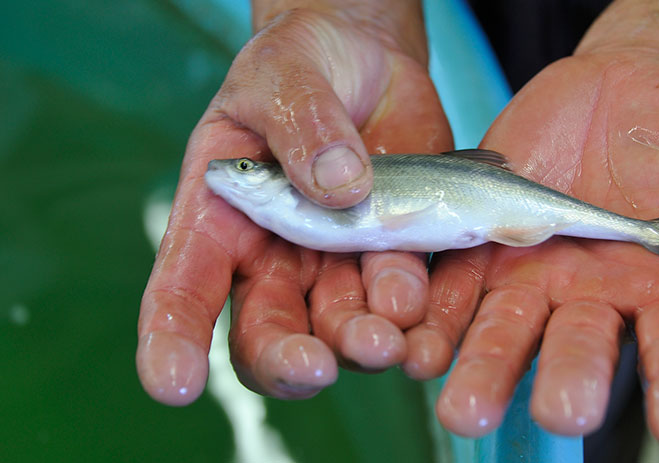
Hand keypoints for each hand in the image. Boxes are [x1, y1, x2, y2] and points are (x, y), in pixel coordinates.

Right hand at [137, 3, 451, 404]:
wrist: (367, 58)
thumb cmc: (299, 64)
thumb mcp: (284, 75)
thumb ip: (302, 125)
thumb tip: (340, 187)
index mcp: (223, 218)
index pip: (185, 287)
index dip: (173, 338)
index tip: (175, 380)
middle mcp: (278, 255)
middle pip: (270, 331)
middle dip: (288, 358)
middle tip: (314, 365)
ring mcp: (340, 260)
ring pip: (343, 325)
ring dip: (362, 342)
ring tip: (387, 340)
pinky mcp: (397, 250)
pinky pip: (408, 295)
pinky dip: (421, 317)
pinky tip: (428, 330)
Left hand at [408, 50, 658, 452]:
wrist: (633, 87)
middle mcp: (598, 299)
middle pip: (581, 350)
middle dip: (570, 380)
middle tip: (562, 413)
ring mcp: (537, 274)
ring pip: (507, 332)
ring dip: (485, 370)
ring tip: (465, 411)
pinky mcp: (487, 243)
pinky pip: (457, 287)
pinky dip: (437, 316)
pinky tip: (419, 343)